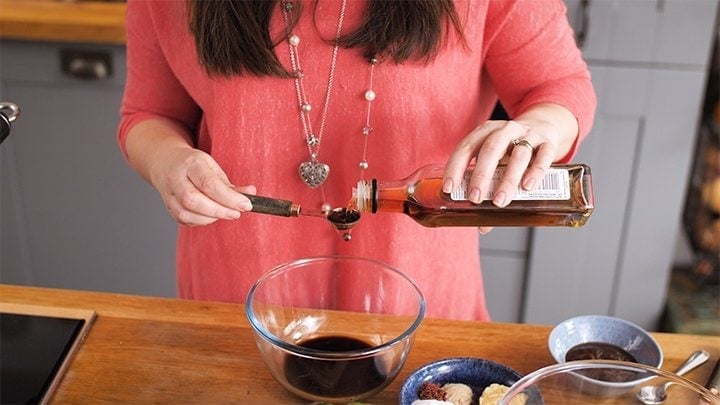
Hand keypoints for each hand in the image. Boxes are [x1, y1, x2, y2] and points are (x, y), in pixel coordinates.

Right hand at [150, 146, 254, 225]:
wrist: (166, 162)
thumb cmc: (194, 165)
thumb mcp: (213, 167)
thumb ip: (231, 184)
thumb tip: (251, 194)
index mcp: (191, 164)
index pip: (209, 183)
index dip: (229, 197)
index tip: (246, 205)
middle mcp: (176, 178)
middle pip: (194, 200)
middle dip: (219, 210)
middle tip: (236, 213)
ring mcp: (169, 194)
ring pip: (186, 213)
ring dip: (210, 218)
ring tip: (225, 213)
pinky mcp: (168, 207)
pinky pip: (184, 219)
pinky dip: (201, 221)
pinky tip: (211, 216)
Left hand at [443, 103, 578, 232]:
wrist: (543, 128)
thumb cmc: (511, 151)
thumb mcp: (496, 162)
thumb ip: (488, 189)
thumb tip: (483, 226)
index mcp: (485, 133)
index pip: (466, 147)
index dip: (455, 167)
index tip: (449, 188)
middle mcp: (505, 131)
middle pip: (491, 149)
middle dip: (481, 175)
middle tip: (475, 198)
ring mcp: (528, 135)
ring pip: (519, 154)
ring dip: (508, 179)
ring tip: (500, 201)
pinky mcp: (548, 143)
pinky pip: (544, 155)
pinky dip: (535, 172)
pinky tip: (527, 187)